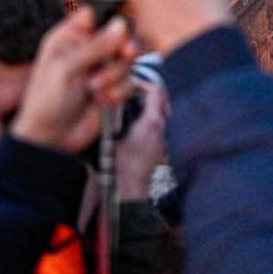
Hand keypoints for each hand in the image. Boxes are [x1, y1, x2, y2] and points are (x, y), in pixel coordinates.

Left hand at [11, 8, 134, 153]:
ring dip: (115, 75)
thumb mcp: (66, 69)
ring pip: (128, 60)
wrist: (52, 138)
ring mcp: (102, 68)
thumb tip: (120, 24)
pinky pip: (130, 81)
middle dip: (124, 47)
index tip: (119, 29)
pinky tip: (102, 100)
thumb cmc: (46, 101)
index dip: (111, 19)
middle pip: (121, 35)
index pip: (98, 15)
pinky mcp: (114, 87)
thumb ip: (96, 46)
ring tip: (94, 89)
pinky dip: (118, 92)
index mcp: (70, 37)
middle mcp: (89, 49)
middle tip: (126, 53)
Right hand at [115, 80, 168, 200]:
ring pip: (159, 112)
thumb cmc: (121, 167)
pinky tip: (133, 124)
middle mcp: (160, 127)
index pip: (155, 91)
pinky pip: (156, 125)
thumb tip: (110, 101)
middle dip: (147, 92)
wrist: (131, 190)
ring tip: (130, 106)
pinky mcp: (160, 146)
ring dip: (147, 105)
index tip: (130, 85)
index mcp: (151, 122)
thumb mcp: (112, 137)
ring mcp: (162, 137)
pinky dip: (147, 119)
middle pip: (160, 100)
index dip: (142, 84)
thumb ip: (114, 115)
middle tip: (131, 92)